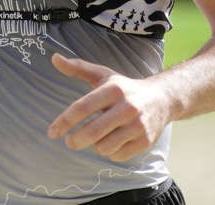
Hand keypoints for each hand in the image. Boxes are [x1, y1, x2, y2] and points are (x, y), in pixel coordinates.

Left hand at [47, 54, 170, 161]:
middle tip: (70, 142)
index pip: (82, 108)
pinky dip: (111, 152)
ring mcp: (138, 125)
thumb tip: (54, 58)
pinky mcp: (145, 141)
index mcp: (113, 89)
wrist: (161, 99)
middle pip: (92, 132)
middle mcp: (127, 107)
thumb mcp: (103, 75)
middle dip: (75, 140)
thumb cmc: (125, 88)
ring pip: (104, 147)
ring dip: (96, 145)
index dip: (64, 122)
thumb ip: (78, 68)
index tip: (52, 133)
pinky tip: (115, 141)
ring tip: (99, 137)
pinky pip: (118, 155)